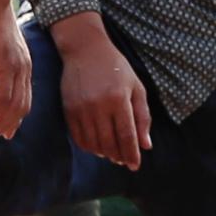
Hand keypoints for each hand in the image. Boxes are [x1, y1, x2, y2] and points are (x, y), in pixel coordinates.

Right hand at [0, 9, 33, 143]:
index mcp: (20, 68)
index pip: (22, 99)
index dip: (13, 118)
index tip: (2, 134)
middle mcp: (23, 70)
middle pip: (20, 107)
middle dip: (4, 126)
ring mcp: (18, 68)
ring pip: (12, 106)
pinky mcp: (7, 66)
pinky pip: (3, 97)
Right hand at [53, 14, 150, 172]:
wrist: (85, 49)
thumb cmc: (116, 67)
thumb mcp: (136, 87)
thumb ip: (142, 116)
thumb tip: (146, 145)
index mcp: (118, 99)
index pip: (126, 136)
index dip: (132, 154)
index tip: (136, 166)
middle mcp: (98, 106)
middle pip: (109, 143)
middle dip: (118, 156)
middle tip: (124, 161)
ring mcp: (81, 109)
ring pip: (93, 144)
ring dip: (104, 153)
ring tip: (112, 154)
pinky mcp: (68, 110)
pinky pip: (78, 138)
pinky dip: (89, 147)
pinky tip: (97, 146)